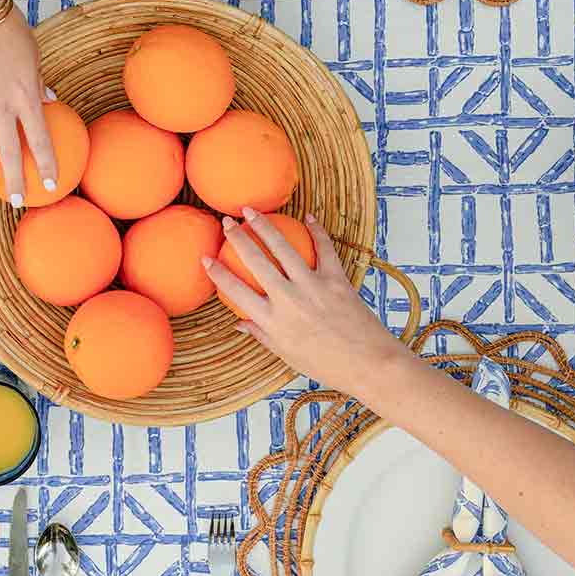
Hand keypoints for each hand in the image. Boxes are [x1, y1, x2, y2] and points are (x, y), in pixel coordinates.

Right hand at [0, 6, 57, 207]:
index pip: (39, 139)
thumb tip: (50, 102)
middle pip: (9, 151)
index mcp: (25, 95)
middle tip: (16, 202)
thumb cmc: (9, 28)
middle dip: (14, 180)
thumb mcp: (34, 56)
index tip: (52, 184)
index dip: (47, 165)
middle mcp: (1, 104)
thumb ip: (39, 84)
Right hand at [202, 208, 407, 396]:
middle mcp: (288, 300)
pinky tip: (307, 218)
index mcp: (272, 322)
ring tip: (252, 210)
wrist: (369, 364)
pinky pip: (324, 249)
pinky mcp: (336, 280)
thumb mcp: (287, 355)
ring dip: (265, 226)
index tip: (206, 258)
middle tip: (227, 222)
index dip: (217, 273)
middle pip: (255, 261)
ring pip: (283, 248)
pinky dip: (316, 231)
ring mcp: (312, 287)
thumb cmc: (326, 364)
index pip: (235, 292)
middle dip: (237, 237)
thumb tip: (239, 322)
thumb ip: (261, 334)